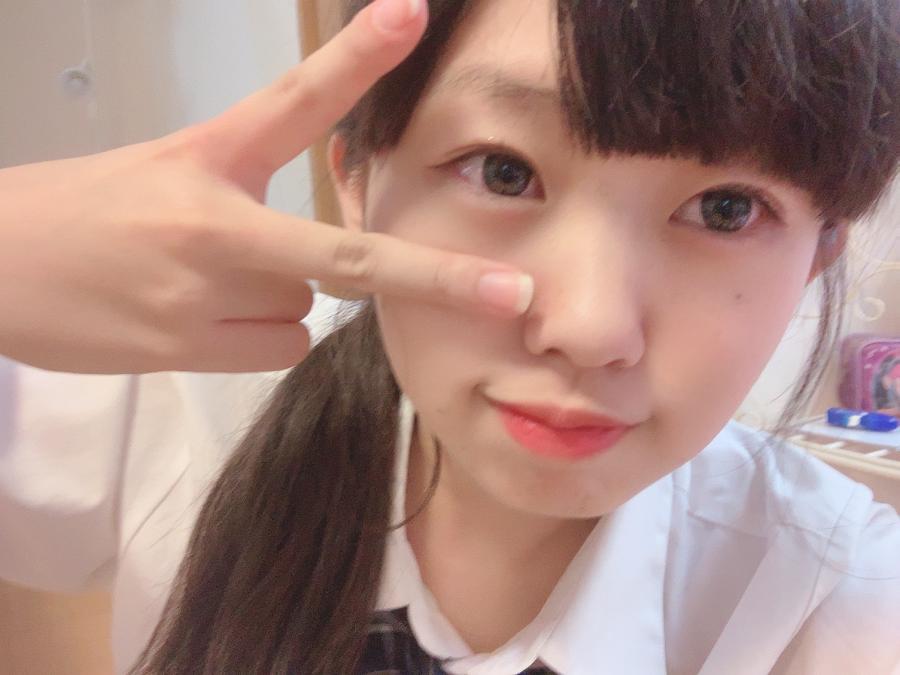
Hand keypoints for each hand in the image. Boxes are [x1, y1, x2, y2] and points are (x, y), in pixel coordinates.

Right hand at [0, 0, 532, 374]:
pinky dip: (252, 341)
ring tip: (197, 285)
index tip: (413, 14)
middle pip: (347, 259)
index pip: (294, 103)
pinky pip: (276, 349)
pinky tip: (192, 320)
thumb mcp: (170, 170)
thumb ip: (251, 194)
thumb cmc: (90, 210)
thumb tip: (320, 268)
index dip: (356, 60)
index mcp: (209, 157)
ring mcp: (204, 295)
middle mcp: (217, 224)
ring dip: (276, 303)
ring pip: (304, 311)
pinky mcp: (188, 351)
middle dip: (438, 279)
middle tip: (513, 296)